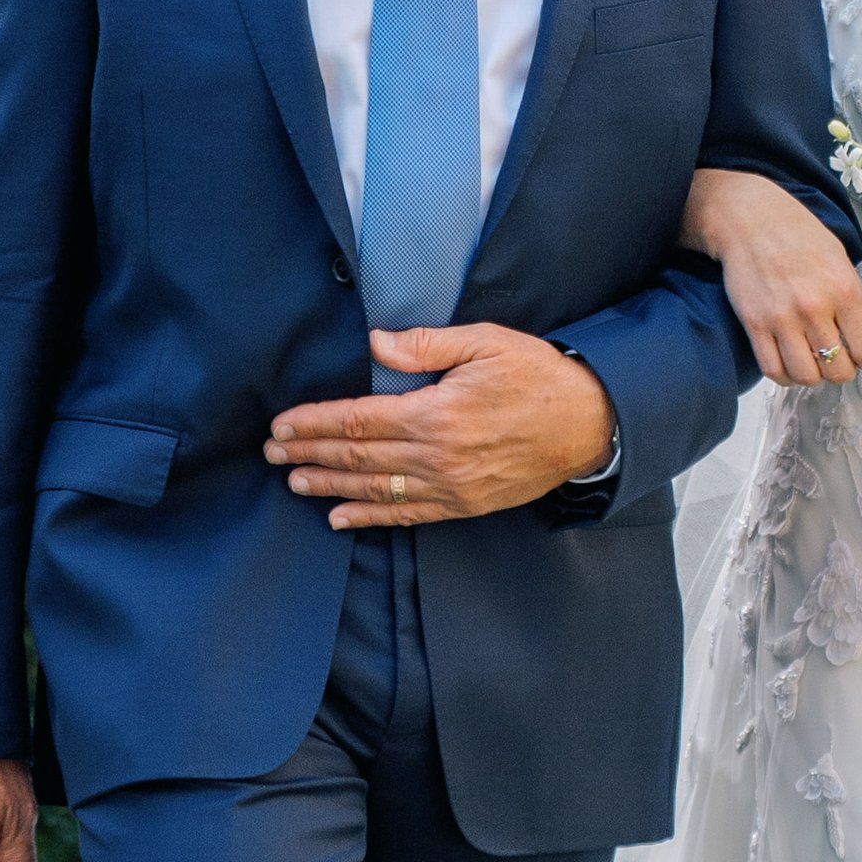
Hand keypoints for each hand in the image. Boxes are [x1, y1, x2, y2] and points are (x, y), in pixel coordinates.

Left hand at [267, 322, 617, 527]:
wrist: (588, 424)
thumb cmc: (537, 376)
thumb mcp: (485, 343)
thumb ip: (426, 346)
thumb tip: (376, 344)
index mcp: (435, 413)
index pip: (358, 419)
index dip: (315, 423)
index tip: (282, 424)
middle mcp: (436, 456)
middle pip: (358, 456)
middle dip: (310, 453)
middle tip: (272, 452)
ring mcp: (449, 486)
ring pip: (374, 489)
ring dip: (330, 485)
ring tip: (294, 481)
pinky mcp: (464, 504)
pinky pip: (407, 516)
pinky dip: (369, 518)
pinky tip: (340, 517)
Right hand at [682, 166, 861, 387]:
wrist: (750, 218)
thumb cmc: (801, 237)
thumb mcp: (842, 263)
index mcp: (844, 289)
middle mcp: (814, 306)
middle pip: (838, 370)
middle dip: (842, 369)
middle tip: (837, 356)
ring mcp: (781, 318)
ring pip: (806, 376)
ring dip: (814, 376)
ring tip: (813, 361)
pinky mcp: (754, 324)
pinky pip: (773, 370)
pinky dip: (786, 376)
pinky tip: (791, 364)